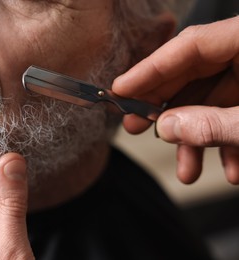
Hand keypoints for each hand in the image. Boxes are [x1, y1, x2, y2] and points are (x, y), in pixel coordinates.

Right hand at [112, 16, 238, 183]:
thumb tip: (168, 127)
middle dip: (166, 109)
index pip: (190, 45)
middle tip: (135, 126)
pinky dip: (226, 143)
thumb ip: (214, 124)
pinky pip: (232, 115)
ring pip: (211, 102)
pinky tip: (229, 168)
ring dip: (197, 139)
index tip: (120, 89)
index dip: (150, 68)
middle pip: (193, 74)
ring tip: (186, 169)